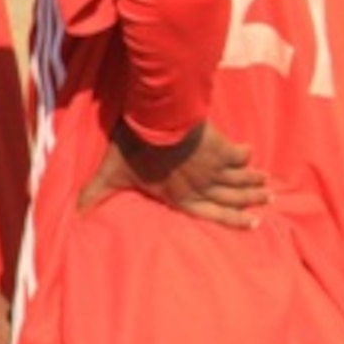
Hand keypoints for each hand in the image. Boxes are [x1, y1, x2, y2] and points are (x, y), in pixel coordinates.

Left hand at [78, 119, 268, 227]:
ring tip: (265, 182)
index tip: (253, 223)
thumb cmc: (133, 149)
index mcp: (180, 197)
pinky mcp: (221, 147)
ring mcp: (214, 168)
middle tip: (267, 200)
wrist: (155, 120)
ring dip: (253, 180)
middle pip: (232, 197)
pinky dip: (245, 154)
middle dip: (250, 199)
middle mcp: (202, 187)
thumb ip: (96, 193)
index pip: (211, 214)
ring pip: (240, 178)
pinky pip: (239, 154)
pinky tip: (249, 152)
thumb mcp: (111, 172)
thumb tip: (75, 213)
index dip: (233, 220)